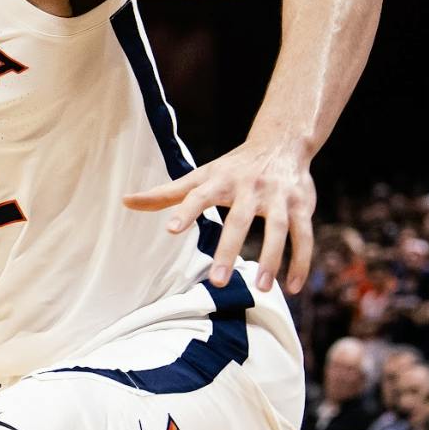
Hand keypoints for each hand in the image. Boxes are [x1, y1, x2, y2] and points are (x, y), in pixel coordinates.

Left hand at [123, 140, 316, 292]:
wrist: (282, 142)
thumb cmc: (233, 167)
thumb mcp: (200, 176)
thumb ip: (166, 194)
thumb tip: (125, 201)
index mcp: (221, 180)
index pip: (199, 194)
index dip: (185, 210)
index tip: (172, 230)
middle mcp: (250, 187)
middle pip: (239, 219)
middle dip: (230, 249)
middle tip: (218, 281)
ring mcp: (279, 196)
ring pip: (277, 229)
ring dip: (272, 258)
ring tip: (261, 287)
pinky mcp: (302, 205)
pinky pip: (303, 235)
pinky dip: (300, 261)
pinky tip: (293, 287)